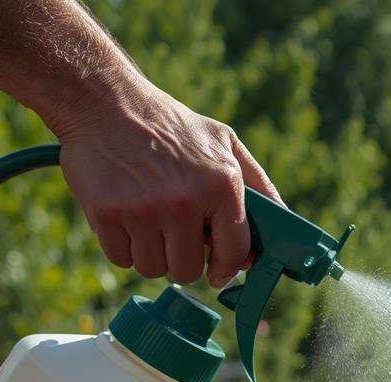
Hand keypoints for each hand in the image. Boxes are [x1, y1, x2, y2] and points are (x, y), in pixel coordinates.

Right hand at [52, 82, 280, 287]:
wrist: (106, 102)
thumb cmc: (171, 127)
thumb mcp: (225, 143)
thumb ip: (259, 185)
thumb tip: (284, 223)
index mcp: (222, 186)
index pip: (234, 253)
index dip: (226, 266)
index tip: (217, 269)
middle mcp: (185, 202)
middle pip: (188, 271)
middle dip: (182, 258)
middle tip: (174, 233)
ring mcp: (143, 210)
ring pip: (153, 269)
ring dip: (151, 254)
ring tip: (148, 221)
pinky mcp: (106, 214)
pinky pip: (122, 259)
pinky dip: (123, 246)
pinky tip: (124, 216)